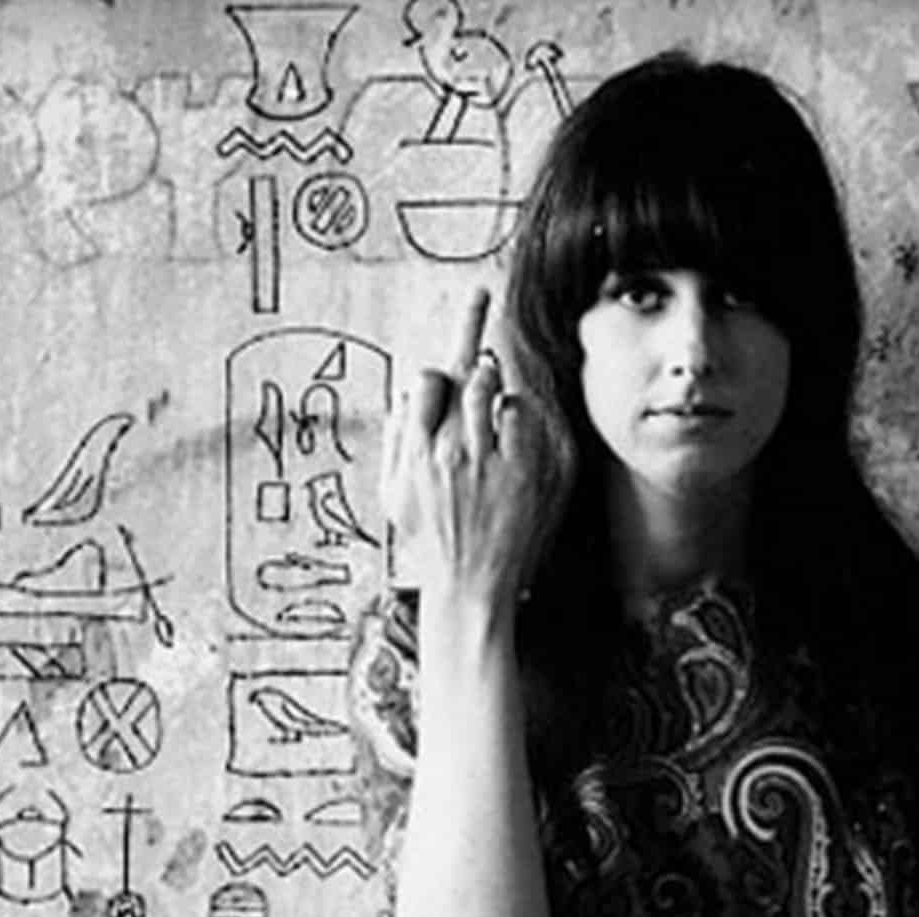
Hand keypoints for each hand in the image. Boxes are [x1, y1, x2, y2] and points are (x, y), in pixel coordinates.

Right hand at [381, 286, 548, 615]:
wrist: (468, 592)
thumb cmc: (430, 546)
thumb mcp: (396, 497)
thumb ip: (397, 444)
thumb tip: (404, 397)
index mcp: (415, 453)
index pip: (426, 382)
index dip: (443, 362)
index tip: (466, 321)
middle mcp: (448, 451)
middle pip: (463, 375)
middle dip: (475, 354)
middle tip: (483, 324)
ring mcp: (486, 462)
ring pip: (492, 389)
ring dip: (496, 383)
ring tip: (494, 387)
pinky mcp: (520, 474)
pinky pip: (522, 418)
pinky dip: (521, 414)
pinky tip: (516, 429)